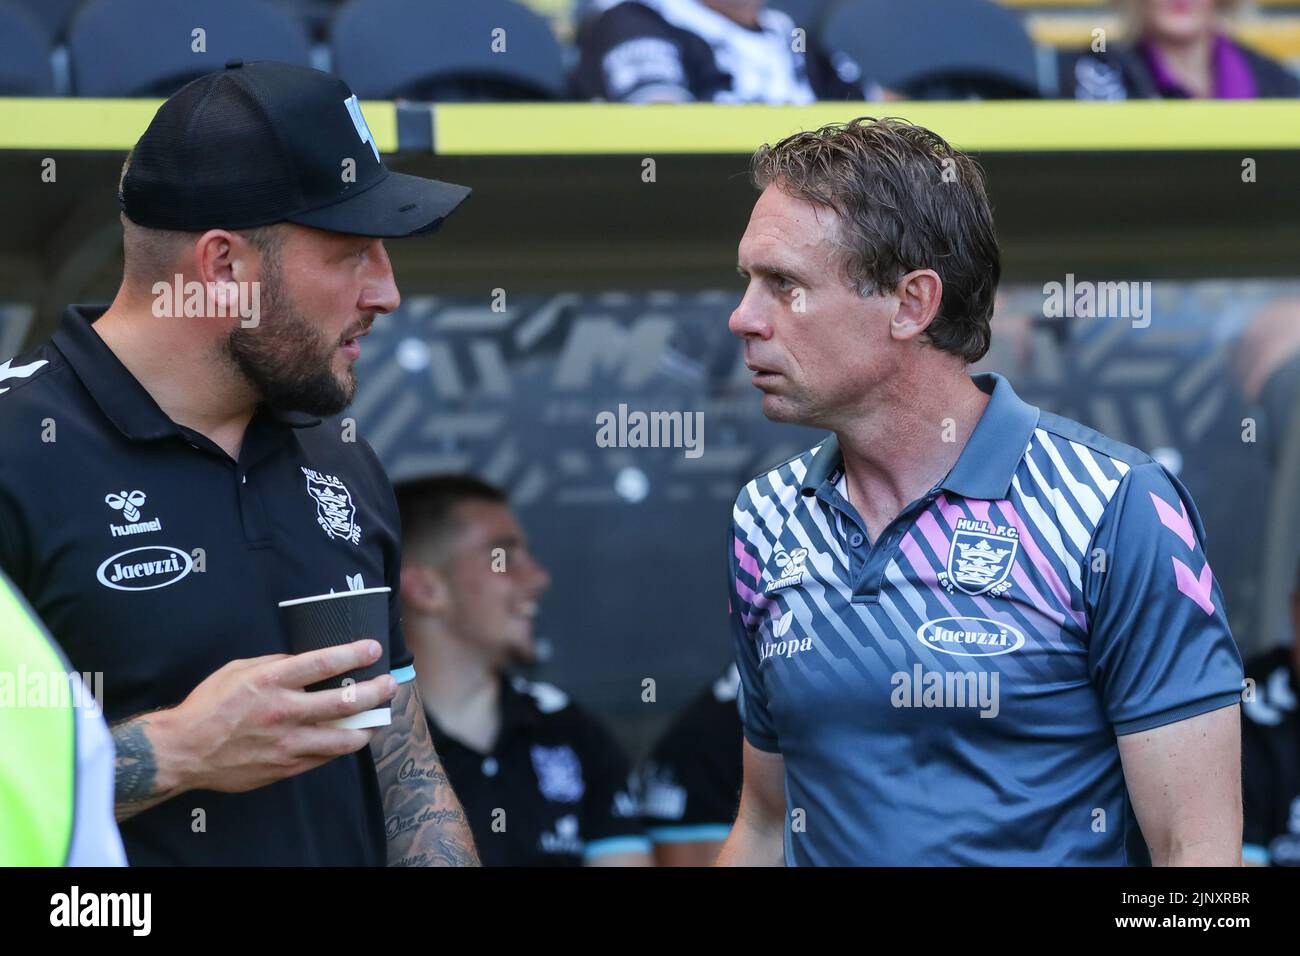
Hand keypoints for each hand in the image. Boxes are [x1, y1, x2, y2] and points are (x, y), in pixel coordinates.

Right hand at [155, 639, 398, 794]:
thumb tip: (305, 660)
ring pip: (344, 738)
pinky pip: (325, 757)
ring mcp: (287, 743)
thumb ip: (275, 664)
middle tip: (389, 684)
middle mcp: (284, 712)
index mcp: (270, 682)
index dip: (354, 654)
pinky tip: (351, 737)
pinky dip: (342, 746)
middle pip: (345, 702)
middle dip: (375, 691)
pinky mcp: (286, 767)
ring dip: (369, 726)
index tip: (374, 649)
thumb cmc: (209, 705)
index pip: (323, 663)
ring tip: (380, 717)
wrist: (185, 751)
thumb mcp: (239, 670)